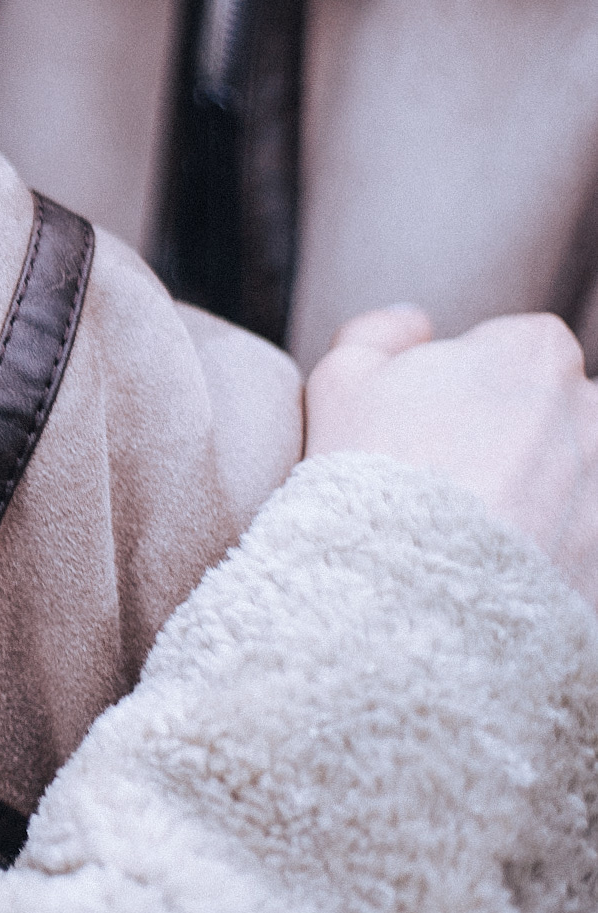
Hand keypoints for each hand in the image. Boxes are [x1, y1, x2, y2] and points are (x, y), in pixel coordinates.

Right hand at [306, 305, 597, 601]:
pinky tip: (491, 569)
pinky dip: (548, 547)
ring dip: (536, 493)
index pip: (516, 346)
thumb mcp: (342, 378)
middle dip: (515, 434)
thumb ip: (380, 331)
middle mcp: (591, 410)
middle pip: (556, 409)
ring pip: (572, 476)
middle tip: (446, 477)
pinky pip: (576, 538)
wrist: (409, 594)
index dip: (468, 381)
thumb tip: (416, 322)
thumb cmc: (370, 472)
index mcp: (535, 351)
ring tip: (468, 532)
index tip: (429, 421)